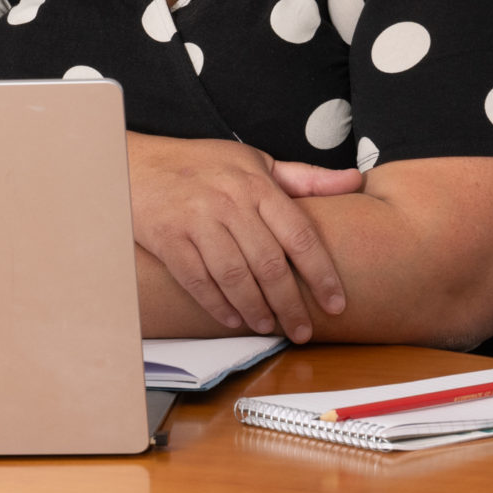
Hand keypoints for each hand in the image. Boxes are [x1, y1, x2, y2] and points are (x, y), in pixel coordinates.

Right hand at [126, 133, 349, 341]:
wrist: (138, 162)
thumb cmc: (203, 164)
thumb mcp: (256, 161)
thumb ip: (305, 178)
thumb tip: (355, 181)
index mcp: (256, 184)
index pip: (298, 234)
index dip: (321, 273)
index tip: (336, 303)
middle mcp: (229, 202)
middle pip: (269, 263)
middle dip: (290, 304)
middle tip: (303, 331)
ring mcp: (196, 220)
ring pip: (234, 275)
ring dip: (255, 308)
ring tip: (269, 327)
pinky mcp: (168, 238)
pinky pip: (197, 279)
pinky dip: (217, 304)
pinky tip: (232, 318)